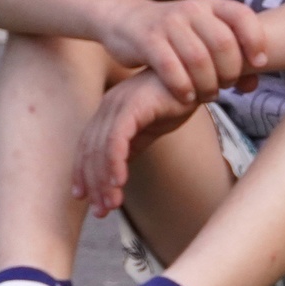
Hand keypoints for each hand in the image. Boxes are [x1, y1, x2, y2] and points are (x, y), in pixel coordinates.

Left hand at [75, 70, 198, 215]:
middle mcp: (109, 105)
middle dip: (94, 183)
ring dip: (104, 180)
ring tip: (111, 204)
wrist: (201, 74)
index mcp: (109, 110)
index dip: (83, 173)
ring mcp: (119, 103)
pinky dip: (114, 162)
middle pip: (90, 150)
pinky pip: (117, 138)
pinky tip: (120, 182)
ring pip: (101, 148)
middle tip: (101, 211)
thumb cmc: (177, 97)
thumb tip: (117, 171)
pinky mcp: (133, 105)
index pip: (88, 146)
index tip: (84, 198)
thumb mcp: (151, 126)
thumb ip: (132, 144)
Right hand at [98, 0, 268, 101]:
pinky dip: (183, 86)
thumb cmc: (174, 35)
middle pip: (223, 43)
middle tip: (226, 86)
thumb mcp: (203, 37)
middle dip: (230, 71)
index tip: (260, 64)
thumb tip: (253, 85)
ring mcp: (169, 23)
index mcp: (212, 5)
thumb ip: (230, 57)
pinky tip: (186, 97)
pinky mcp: (148, 39)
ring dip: (208, 84)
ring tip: (208, 95)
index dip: (256, 41)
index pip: (243, 16)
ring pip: (198, 59)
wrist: (125, 20)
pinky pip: (171, 67)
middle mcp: (193, 10)